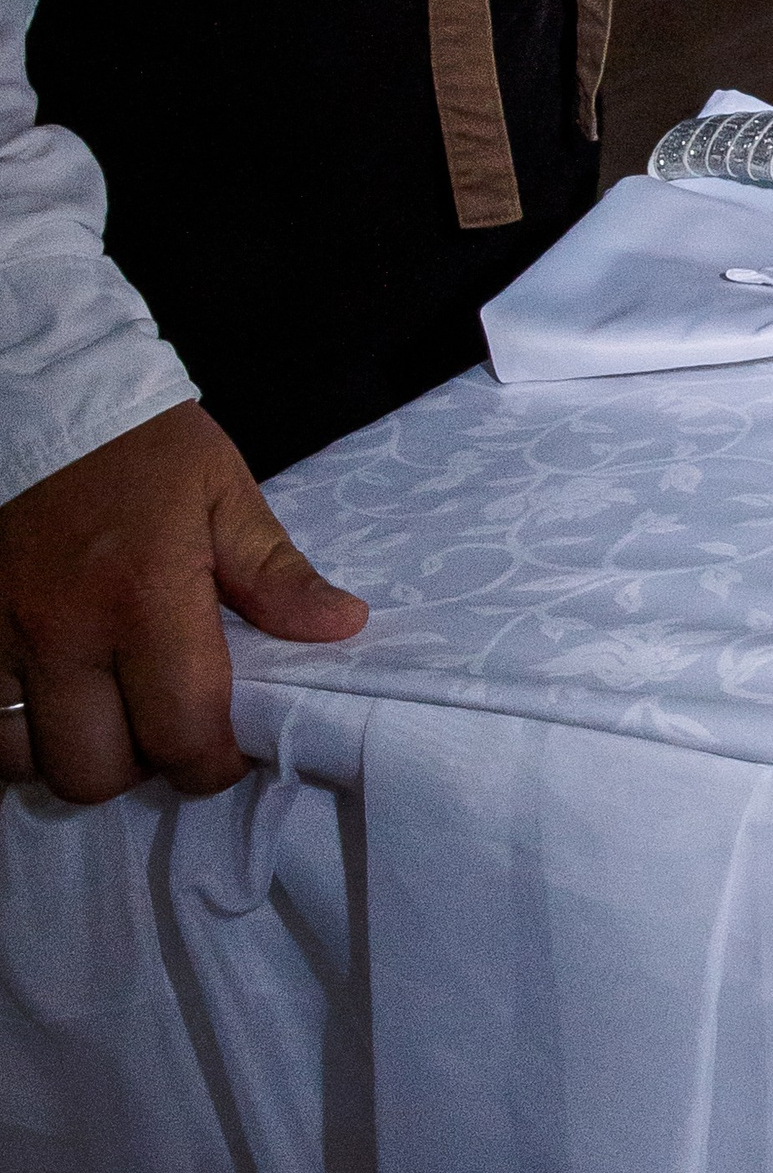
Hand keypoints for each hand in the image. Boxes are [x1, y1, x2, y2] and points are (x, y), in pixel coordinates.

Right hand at [0, 403, 367, 806]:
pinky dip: (17, 736)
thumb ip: (276, 573)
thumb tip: (341, 628)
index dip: (213, 762)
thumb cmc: (144, 447)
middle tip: (166, 724)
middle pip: (95, 770)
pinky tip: (53, 703)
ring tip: (108, 712)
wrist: (45, 403)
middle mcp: (62, 630)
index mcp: (143, 594)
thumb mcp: (222, 492)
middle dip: (143, 765)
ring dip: (74, 754)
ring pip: (28, 763)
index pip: (180, 729)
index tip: (229, 748)